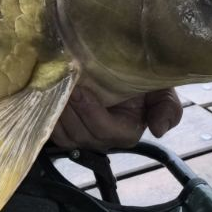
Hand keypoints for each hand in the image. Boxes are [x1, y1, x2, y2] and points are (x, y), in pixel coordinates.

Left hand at [49, 87, 182, 151]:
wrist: (122, 71)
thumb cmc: (142, 80)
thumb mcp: (162, 90)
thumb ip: (167, 108)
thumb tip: (158, 130)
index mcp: (126, 132)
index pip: (105, 130)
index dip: (90, 112)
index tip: (80, 89)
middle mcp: (103, 140)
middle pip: (81, 134)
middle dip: (70, 110)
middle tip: (60, 84)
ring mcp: (83, 137)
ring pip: (65, 135)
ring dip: (56, 112)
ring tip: (50, 88)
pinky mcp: (66, 131)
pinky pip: (53, 132)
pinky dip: (48, 116)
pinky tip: (44, 96)